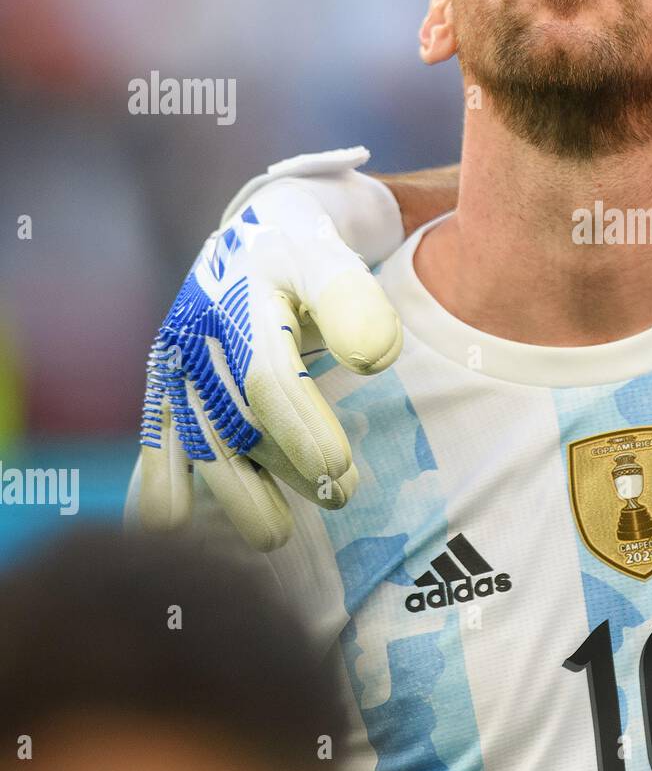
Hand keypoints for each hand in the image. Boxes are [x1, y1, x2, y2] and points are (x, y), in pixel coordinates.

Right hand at [138, 170, 402, 550]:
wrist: (255, 236)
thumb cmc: (303, 255)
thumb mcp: (331, 260)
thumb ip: (353, 301)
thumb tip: (374, 360)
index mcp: (241, 298)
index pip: (269, 374)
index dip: (300, 424)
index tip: (335, 467)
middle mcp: (199, 335)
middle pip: (236, 417)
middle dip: (284, 464)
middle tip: (338, 496)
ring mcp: (178, 365)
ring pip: (202, 439)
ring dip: (237, 491)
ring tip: (276, 535)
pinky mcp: (167, 389)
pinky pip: (159, 439)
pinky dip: (157, 482)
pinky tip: (168, 525)